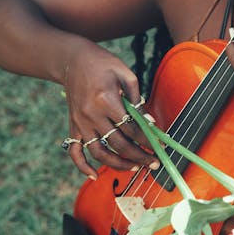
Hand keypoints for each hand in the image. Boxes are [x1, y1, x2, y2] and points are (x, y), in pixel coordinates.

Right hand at [61, 40, 159, 177]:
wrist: (72, 59)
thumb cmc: (102, 63)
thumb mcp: (125, 73)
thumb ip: (137, 99)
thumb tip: (150, 123)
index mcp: (106, 100)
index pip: (131, 128)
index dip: (147, 139)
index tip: (160, 145)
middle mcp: (91, 114)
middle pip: (118, 144)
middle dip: (139, 156)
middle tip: (153, 163)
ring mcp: (80, 122)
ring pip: (99, 152)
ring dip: (117, 164)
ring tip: (134, 167)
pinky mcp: (73, 125)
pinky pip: (75, 151)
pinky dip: (82, 166)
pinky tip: (94, 175)